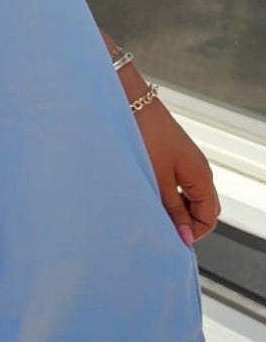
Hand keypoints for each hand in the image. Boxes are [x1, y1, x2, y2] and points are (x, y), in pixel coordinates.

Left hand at [134, 94, 220, 246]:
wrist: (134, 103)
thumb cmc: (146, 137)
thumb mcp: (158, 180)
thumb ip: (173, 210)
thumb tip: (186, 238)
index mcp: (201, 178)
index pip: (209, 218)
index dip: (191, 232)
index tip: (169, 237)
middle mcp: (200, 171)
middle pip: (203, 209)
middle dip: (186, 222)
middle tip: (160, 226)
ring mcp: (189, 164)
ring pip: (191, 198)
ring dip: (176, 209)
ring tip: (153, 210)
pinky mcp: (176, 158)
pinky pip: (181, 185)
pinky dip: (170, 196)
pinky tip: (150, 195)